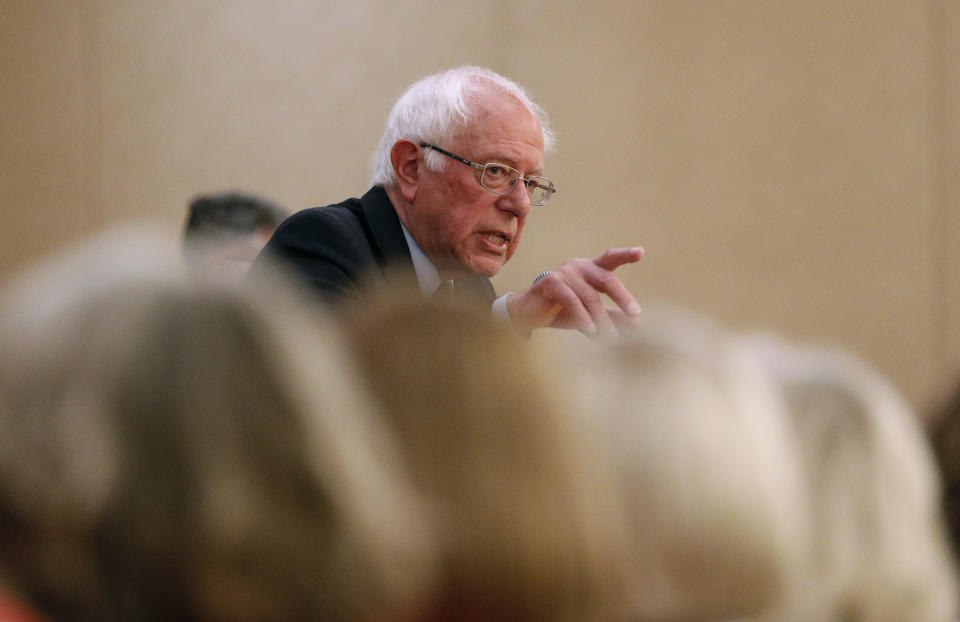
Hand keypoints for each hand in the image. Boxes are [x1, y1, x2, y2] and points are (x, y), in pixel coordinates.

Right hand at [505, 246, 643, 335]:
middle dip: (622, 297)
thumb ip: (613, 316)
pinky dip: (583, 317)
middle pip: (606, 279)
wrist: (529, 315)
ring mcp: (564, 272)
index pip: (610, 259)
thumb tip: (637, 324)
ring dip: (602, 319)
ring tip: (610, 337)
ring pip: (590, 296)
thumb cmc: (562, 310)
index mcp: (590, 269)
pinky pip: (572, 300)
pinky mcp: (551, 282)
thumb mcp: (592, 315)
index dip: (625, 255)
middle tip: (635, 314)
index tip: (641, 252)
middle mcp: (579, 266)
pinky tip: (590, 330)